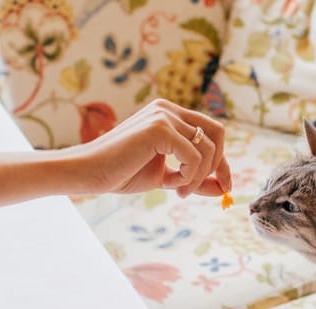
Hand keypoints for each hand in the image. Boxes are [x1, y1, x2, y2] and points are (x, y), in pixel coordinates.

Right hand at [70, 98, 232, 197]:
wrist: (89, 173)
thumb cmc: (122, 173)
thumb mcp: (167, 178)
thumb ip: (194, 179)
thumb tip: (223, 189)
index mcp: (170, 115)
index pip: (211, 133)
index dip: (223, 161)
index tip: (226, 186)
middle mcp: (168, 109)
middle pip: (217, 133)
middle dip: (221, 165)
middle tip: (214, 189)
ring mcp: (164, 115)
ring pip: (207, 148)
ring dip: (200, 177)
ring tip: (179, 192)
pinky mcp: (159, 128)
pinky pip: (194, 155)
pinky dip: (190, 176)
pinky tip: (173, 187)